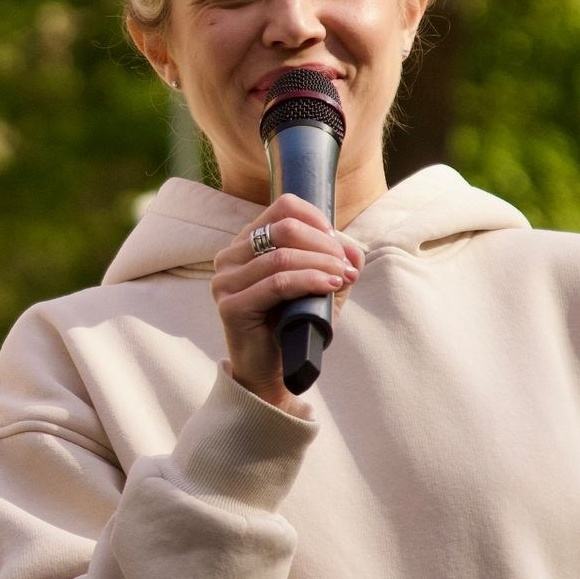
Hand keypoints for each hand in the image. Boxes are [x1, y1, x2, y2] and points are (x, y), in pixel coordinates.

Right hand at [209, 195, 358, 410]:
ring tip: (342, 278)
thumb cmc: (292, 326)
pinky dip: (309, 281)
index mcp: (245, 244)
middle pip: (284, 228)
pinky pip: (277, 284)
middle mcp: (229, 258)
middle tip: (344, 266)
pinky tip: (330, 286)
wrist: (270, 371)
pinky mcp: (230, 307)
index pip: (282, 207)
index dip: (316, 219)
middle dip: (323, 245)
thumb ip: (335, 267)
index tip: (337, 244)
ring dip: (321, 264)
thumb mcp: (318, 289)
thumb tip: (354, 250)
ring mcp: (225, 282)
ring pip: (281, 256)